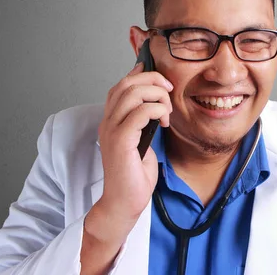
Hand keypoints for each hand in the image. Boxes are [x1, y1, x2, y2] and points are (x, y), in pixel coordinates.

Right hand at [96, 62, 172, 220]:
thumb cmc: (134, 176)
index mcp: (111, 121)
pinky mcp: (120, 141)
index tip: (159, 77)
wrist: (124, 203)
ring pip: (132, 93)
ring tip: (167, 111)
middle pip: (125, 84)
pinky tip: (165, 122)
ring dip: (156, 95)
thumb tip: (156, 106)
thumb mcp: (142, 142)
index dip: (139, 74)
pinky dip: (157, 111)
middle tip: (169, 90)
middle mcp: (108, 122)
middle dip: (152, 79)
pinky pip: (139, 112)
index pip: (120, 86)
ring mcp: (112, 131)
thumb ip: (144, 123)